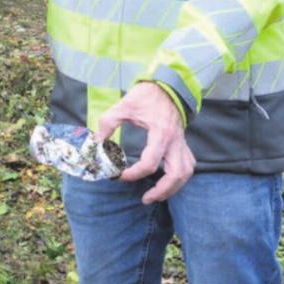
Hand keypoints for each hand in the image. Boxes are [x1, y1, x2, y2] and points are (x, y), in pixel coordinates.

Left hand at [96, 81, 194, 203]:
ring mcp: (181, 142)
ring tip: (157, 194)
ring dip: (173, 187)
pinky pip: (188, 165)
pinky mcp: (183, 142)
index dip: (133, 174)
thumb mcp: (123, 106)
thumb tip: (96, 143)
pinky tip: (167, 181)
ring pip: (186, 173)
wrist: (166, 85)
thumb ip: (107, 123)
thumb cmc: (145, 96)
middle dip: (162, 191)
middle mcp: (174, 141)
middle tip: (146, 198)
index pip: (149, 163)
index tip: (119, 175)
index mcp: (160, 132)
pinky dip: (179, 177)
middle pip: (176, 175)